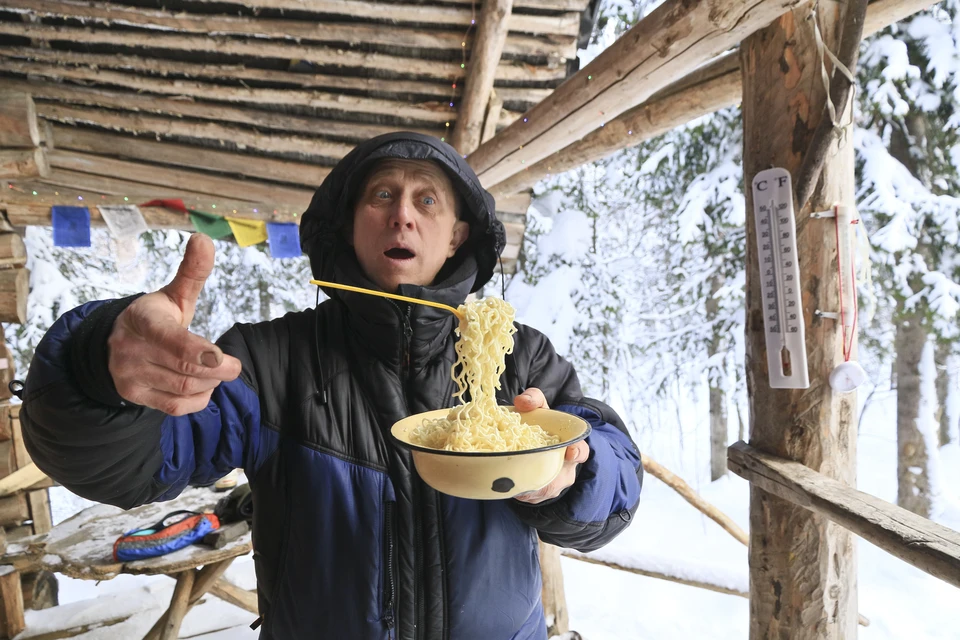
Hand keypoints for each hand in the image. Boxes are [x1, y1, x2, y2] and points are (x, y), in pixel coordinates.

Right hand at [108, 234, 241, 415]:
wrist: (115, 345)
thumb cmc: (156, 317)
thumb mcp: (173, 295)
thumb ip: (192, 272)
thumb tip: (204, 239)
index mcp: (144, 320)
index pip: (170, 339)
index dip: (197, 350)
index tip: (220, 358)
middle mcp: (132, 349)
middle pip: (184, 368)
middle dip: (217, 370)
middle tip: (234, 366)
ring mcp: (131, 375)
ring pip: (183, 388)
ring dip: (209, 383)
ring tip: (214, 371)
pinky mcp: (136, 396)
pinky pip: (176, 406)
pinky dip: (198, 399)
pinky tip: (202, 385)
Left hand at [512, 388, 589, 503]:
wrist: (533, 447)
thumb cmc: (539, 426)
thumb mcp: (539, 408)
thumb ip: (534, 399)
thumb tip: (522, 402)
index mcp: (571, 447)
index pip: (581, 451)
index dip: (577, 452)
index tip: (571, 452)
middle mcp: (565, 469)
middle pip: (557, 478)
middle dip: (544, 477)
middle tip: (529, 476)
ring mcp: (553, 485)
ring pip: (540, 490)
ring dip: (526, 485)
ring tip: (510, 478)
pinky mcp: (538, 496)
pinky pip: (528, 496)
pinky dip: (517, 491)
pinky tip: (506, 484)